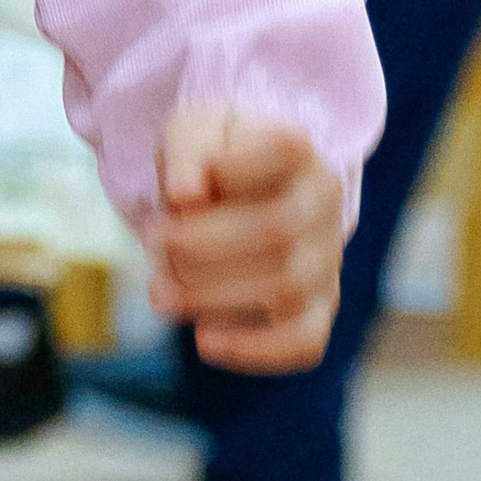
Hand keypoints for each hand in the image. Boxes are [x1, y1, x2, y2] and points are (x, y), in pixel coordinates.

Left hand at [143, 108, 344, 372]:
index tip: (181, 186)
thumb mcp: (192, 131)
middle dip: (199, 244)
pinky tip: (205, 340)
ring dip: (212, 296)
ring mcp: (327, 259)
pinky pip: (306, 341)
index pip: (285, 150)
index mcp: (298, 149)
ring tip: (160, 293)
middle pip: (276, 231)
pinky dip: (256, 349)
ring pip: (288, 289)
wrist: (234, 188)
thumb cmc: (212, 157)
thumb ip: (188, 152)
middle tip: (153, 241)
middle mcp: (323, 203)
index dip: (230, 169)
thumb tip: (185, 197)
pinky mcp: (318, 308)